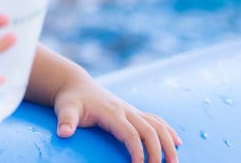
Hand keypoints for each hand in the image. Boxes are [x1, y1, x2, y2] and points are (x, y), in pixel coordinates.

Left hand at [54, 77, 181, 162]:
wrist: (76, 85)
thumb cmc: (71, 99)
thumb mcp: (65, 108)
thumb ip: (65, 120)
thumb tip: (63, 133)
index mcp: (111, 112)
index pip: (131, 134)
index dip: (138, 151)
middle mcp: (125, 110)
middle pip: (150, 131)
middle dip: (158, 152)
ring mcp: (131, 110)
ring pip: (157, 125)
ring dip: (169, 143)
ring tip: (174, 162)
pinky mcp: (134, 111)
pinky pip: (156, 119)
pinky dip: (168, 131)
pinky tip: (177, 142)